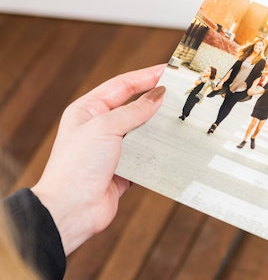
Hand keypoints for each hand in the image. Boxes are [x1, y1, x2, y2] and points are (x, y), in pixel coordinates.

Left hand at [31, 65, 165, 254]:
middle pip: (134, 107)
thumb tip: (158, 95)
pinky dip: (160, 154)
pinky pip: (147, 157)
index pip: (122, 86)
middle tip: (182, 94)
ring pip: (143, 132)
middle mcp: (99, 128)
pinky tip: (175, 149)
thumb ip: (134, 111)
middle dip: (157, 101)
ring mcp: (112, 150)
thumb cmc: (78, 165)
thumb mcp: (105, 128)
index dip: (146, 76)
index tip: (169, 70)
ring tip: (184, 119)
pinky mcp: (124, 171)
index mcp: (88, 110)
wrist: (72, 209)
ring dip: (161, 128)